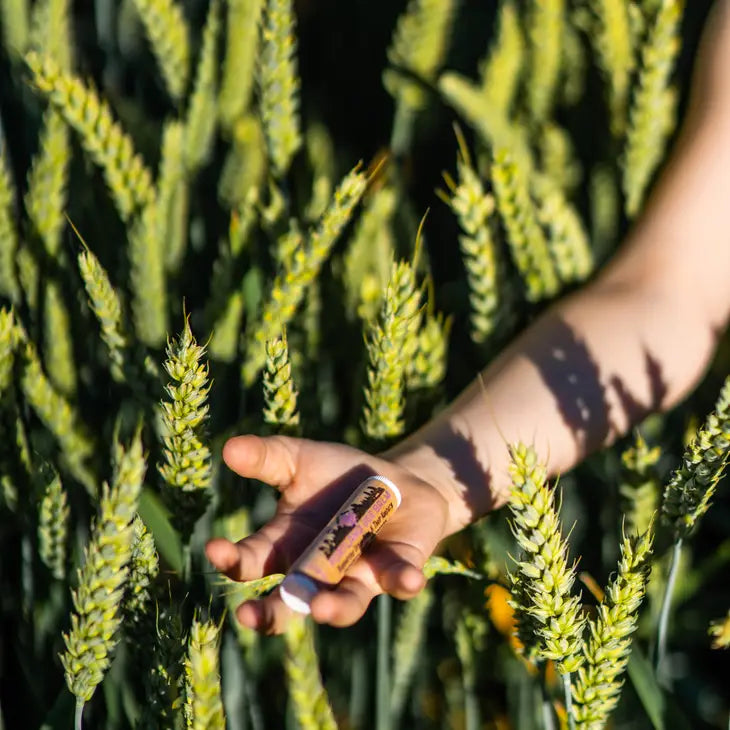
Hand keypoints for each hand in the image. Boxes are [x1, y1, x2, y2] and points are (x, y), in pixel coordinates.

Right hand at [205, 434, 456, 632]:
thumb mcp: (300, 459)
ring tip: (321, 608)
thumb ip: (267, 457)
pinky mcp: (398, 570)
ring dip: (333, 608)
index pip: (252, 560)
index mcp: (287, 545)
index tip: (215, 550)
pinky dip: (403, 581)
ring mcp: (358, 575)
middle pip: (289, 602)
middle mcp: (319, 570)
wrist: (398, 479)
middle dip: (269, 613)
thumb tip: (229, 447)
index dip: (232, 558)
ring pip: (343, 603)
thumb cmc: (339, 474)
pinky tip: (407, 579)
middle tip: (248, 616)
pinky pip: (399, 581)